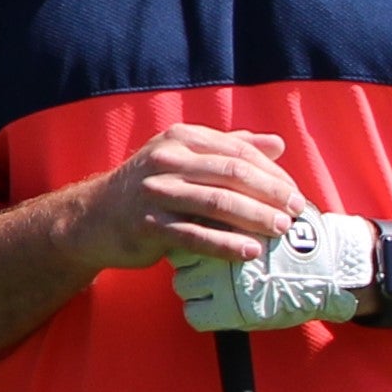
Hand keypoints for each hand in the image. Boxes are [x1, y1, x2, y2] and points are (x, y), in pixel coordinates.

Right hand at [73, 122, 313, 270]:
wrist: (95, 217)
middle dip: (270, 194)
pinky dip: (227, 245)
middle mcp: (167, 160)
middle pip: (232, 174)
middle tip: (297, 212)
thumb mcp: (184, 157)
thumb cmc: (150, 187)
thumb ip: (230, 148)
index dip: (272, 173)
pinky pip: (196, 236)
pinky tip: (250, 252)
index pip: (239, 152)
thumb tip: (278, 144)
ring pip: (217, 203)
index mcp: (181, 139)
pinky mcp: (148, 226)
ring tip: (281, 230)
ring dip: (255, 218)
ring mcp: (155, 193)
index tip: (295, 192)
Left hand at [177, 210, 379, 332]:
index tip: (213, 240)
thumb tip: (215, 195)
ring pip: (183, 284)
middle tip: (215, 264)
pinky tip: (222, 307)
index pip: (186, 225)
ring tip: (222, 286)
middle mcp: (214, 249)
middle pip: (179, 255)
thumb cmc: (301, 238)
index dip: (198, 233)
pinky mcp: (225, 311)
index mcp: (222, 221)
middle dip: (193, 260)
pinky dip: (206, 313)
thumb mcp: (267, 209)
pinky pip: (195, 314)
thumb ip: (237, 207)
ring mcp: (217, 282)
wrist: (328, 268)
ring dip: (197, 287)